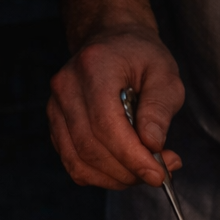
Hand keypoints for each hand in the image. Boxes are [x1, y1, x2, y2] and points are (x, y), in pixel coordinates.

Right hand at [47, 24, 185, 189]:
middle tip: (161, 172)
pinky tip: (124, 168)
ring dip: (115, 178)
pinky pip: (74, 163)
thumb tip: (151, 145)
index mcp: (93, 68)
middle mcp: (66, 88)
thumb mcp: (164, 73)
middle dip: (129, 171)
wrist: (112, 42)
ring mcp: (55, 107)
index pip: (106, 125)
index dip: (132, 157)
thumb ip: (160, 109)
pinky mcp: (55, 125)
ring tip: (144, 169)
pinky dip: (101, 175)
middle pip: (91, 148)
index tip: (159, 175)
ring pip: (80, 162)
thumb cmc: (141, 56)